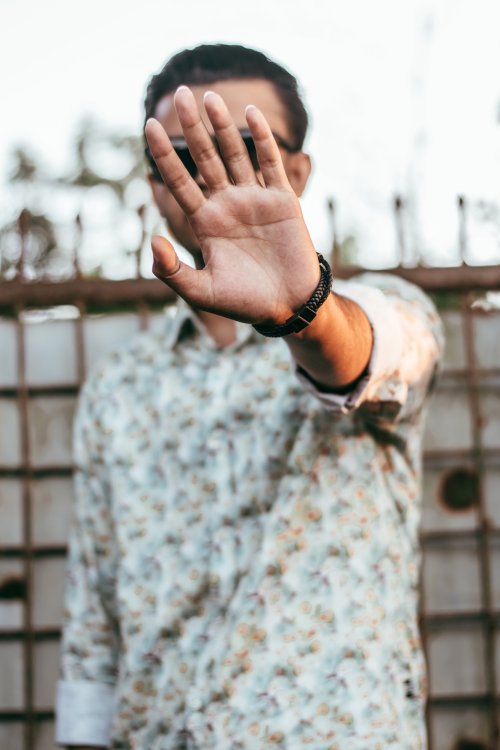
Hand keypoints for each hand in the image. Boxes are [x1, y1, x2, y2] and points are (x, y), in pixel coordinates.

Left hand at [144, 86, 319, 325]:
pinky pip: (269, 163)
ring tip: (209, 97)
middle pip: (205, 158)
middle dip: (192, 128)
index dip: (164, 155)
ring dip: (222, 126)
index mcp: (205, 222)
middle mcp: (227, 204)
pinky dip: (262, 139)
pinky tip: (250, 114)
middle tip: (181, 94)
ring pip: (235, 154)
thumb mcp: (201, 292)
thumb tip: (152, 239)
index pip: (179, 181)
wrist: (287, 306)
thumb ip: (172, 272)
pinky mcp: (281, 200)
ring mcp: (254, 199)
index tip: (148, 126)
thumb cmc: (243, 302)